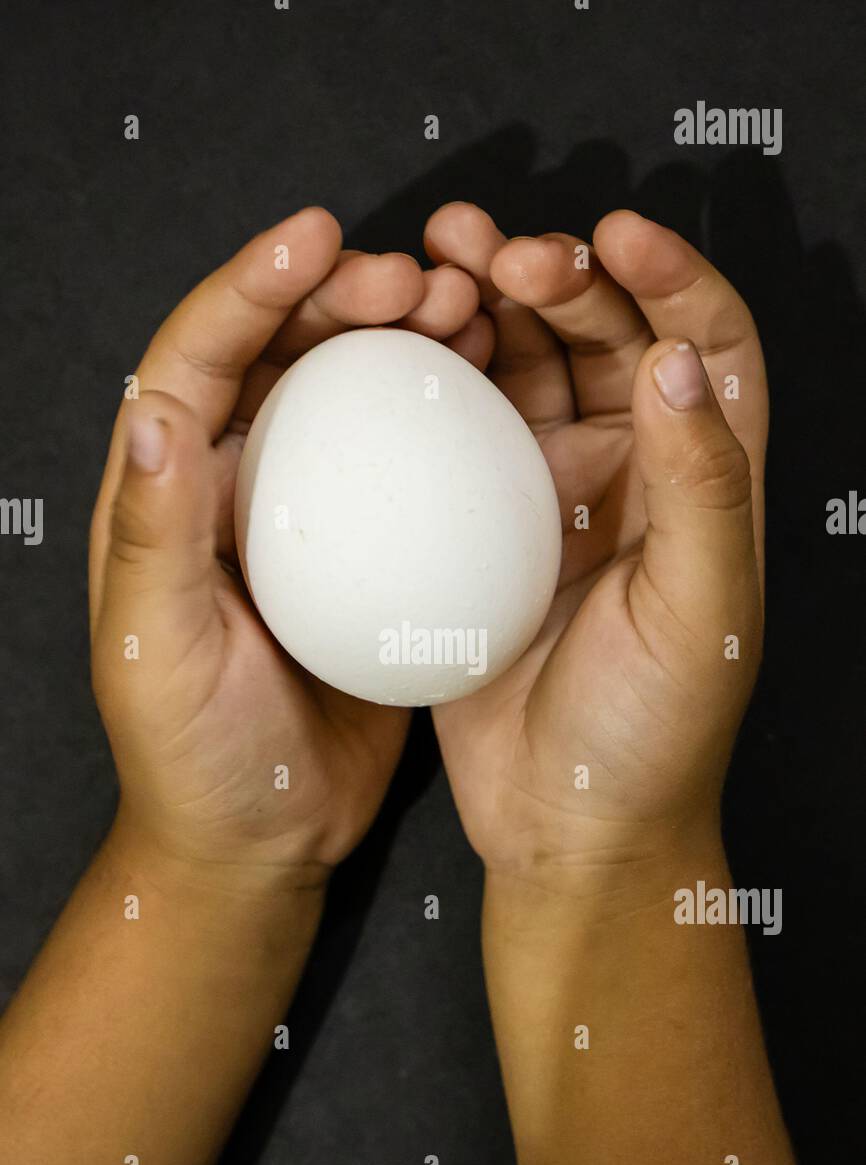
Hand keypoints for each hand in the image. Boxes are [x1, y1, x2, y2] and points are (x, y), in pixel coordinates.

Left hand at [90, 208, 482, 885]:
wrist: (261, 839)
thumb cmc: (192, 758)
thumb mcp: (157, 649)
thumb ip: (153, 531)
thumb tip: (156, 411)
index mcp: (166, 495)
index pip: (196, 360)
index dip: (249, 286)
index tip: (316, 238)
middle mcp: (235, 489)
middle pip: (284, 357)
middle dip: (342, 295)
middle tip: (420, 281)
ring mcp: (312, 521)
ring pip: (356, 400)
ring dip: (406, 344)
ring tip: (469, 312)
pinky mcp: (373, 559)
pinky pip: (414, 470)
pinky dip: (453, 424)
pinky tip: (500, 400)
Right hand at [424, 203, 766, 889]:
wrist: (567, 823)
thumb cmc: (656, 735)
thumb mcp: (702, 611)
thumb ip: (698, 483)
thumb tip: (676, 357)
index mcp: (700, 484)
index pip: (705, 344)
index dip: (672, 275)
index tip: (614, 237)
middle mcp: (630, 474)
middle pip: (604, 335)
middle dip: (557, 273)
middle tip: (491, 251)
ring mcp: (549, 499)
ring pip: (525, 370)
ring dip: (487, 308)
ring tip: (434, 269)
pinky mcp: (478, 530)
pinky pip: (454, 435)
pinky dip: (433, 382)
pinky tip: (399, 352)